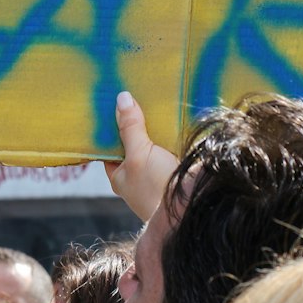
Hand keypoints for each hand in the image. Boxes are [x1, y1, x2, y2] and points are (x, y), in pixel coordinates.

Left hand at [104, 92, 178, 220]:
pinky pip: (173, 144)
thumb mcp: (138, 155)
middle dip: (136, 120)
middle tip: (136, 90)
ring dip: (156, 124)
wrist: (192, 211)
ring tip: (155, 94)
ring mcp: (159, 171)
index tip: (112, 98)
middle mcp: (137, 174)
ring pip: (154, 142)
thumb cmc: (156, 189)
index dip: (110, 123)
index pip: (109, 145)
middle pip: (133, 141)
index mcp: (120, 175)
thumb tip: (122, 98)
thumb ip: (130, 128)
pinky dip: (173, 131)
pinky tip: (176, 111)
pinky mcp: (179, 166)